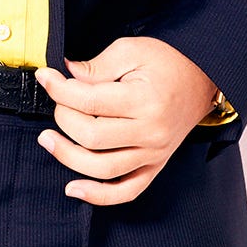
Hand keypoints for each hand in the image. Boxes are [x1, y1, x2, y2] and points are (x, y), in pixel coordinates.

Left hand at [34, 36, 216, 204]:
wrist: (201, 79)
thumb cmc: (166, 62)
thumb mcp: (131, 50)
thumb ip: (96, 66)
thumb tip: (64, 75)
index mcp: (144, 100)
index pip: (89, 102)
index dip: (59, 90)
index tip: (45, 78)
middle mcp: (150, 132)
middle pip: (91, 136)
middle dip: (63, 118)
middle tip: (56, 101)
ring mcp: (153, 154)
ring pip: (103, 168)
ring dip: (68, 156)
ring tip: (47, 139)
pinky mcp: (154, 166)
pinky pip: (126, 191)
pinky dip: (99, 195)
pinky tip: (73, 188)